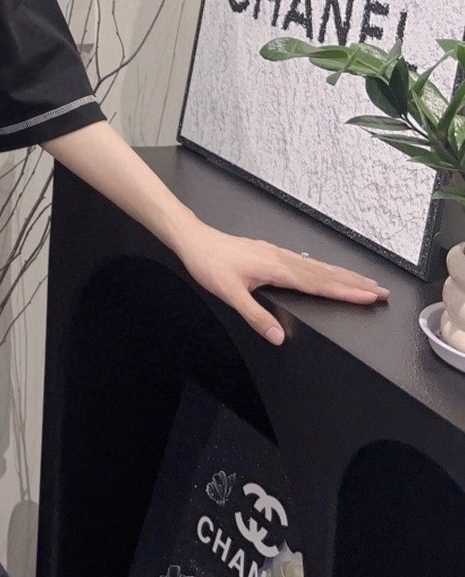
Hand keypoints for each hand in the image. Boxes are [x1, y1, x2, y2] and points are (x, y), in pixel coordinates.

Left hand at [178, 223, 388, 343]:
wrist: (194, 239)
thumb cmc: (209, 264)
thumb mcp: (229, 293)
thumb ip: (255, 316)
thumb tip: (280, 337)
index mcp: (277, 268)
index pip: (319, 283)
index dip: (346, 291)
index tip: (370, 297)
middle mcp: (282, 259)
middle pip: (325, 273)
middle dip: (355, 283)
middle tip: (382, 291)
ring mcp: (277, 254)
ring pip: (317, 266)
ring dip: (343, 274)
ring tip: (365, 282)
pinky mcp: (270, 253)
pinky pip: (306, 262)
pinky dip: (324, 268)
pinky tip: (328, 271)